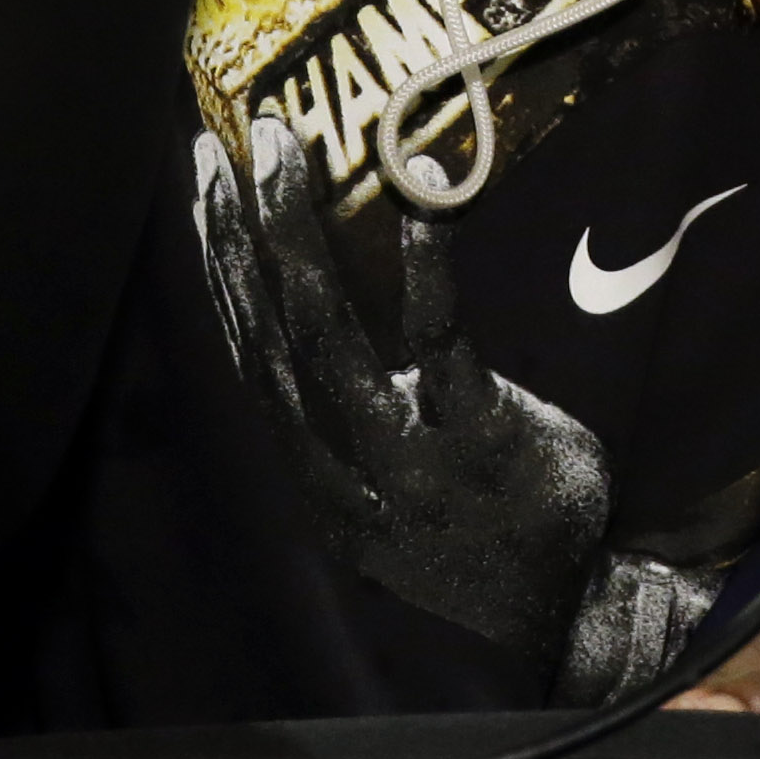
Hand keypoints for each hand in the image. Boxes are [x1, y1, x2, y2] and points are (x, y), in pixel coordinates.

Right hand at [187, 114, 610, 671]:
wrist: (560, 610)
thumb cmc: (473, 531)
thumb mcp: (388, 491)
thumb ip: (349, 423)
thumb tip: (322, 331)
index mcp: (313, 471)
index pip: (246, 355)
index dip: (215, 273)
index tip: (198, 191)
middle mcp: (339, 464)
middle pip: (269, 335)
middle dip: (235, 238)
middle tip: (221, 148)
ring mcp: (404, 452)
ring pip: (328, 332)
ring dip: (294, 237)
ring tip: (281, 151)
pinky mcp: (475, 434)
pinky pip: (440, 338)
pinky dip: (425, 264)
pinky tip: (421, 197)